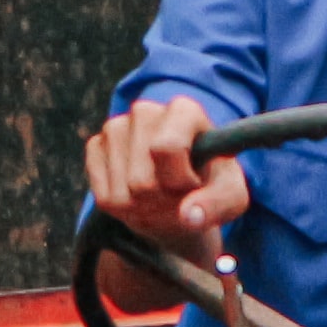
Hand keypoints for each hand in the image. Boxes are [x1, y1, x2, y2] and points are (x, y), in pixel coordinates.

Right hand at [85, 95, 249, 266]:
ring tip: (159, 197)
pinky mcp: (96, 146)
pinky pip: (102, 195)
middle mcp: (145, 111)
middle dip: (161, 199)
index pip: (166, 148)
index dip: (179, 180)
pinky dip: (122, 208)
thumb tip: (189, 216)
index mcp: (184, 110)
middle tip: (176, 195)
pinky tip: (136, 196)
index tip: (193, 184)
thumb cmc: (209, 188)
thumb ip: (218, 204)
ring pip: (121, 192)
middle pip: (141, 179)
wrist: (179, 196)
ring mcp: (116, 126)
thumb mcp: (229, 197)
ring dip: (142, 207)